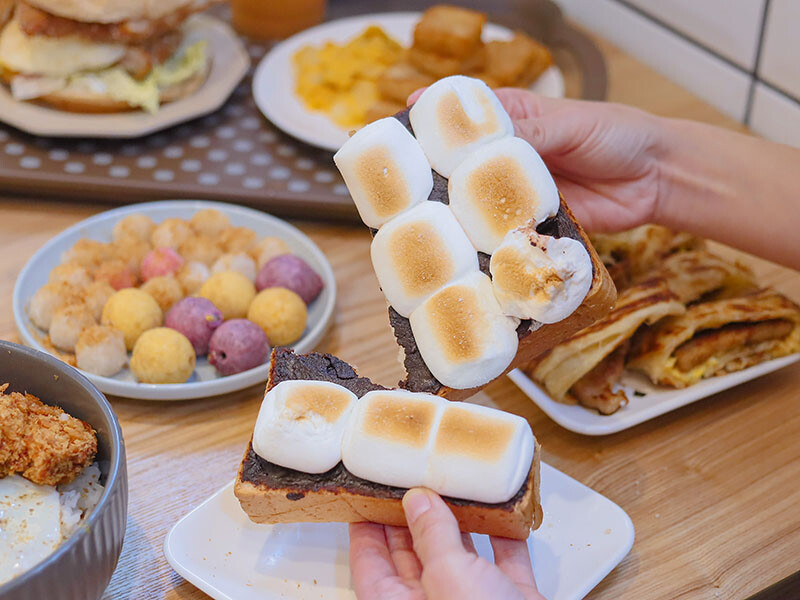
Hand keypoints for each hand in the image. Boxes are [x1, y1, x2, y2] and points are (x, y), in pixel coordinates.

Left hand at [349, 488, 545, 599]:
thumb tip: (417, 501)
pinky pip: (504, 562)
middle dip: (413, 516)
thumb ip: (431, 536)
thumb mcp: (449, 577)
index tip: (366, 495)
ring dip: (459, 521)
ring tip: (452, 485)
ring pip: (460, 555)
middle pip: (414, 554)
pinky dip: (504, 537)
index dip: (366, 528)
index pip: (370, 564)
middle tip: (411, 479)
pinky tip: (502, 512)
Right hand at [408, 87, 665, 232]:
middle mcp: (507, 157)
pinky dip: (487, 241)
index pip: (464, 116)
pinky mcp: (530, 223)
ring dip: (455, 213)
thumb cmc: (617, 135)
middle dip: (432, 174)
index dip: (432, 119)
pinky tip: (467, 248)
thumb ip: (531, 132)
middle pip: (461, 165)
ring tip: (424, 223)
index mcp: (513, 119)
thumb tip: (486, 136)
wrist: (654, 179)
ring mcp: (516, 192)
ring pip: (477, 202)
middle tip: (402, 186)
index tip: (402, 123)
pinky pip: (503, 232)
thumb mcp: (573, 124)